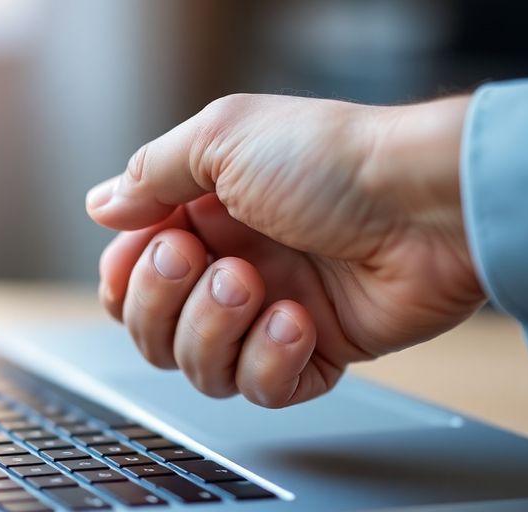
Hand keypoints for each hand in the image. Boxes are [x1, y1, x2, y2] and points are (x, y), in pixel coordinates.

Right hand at [86, 93, 484, 407]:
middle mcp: (230, 264)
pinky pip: (260, 389)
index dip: (127, 277)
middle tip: (212, 262)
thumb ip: (151, 173)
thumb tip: (101, 206)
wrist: (425, 204)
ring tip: (256, 286)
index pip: (128, 274)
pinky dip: (268, 362)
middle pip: (152, 328)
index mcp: (204, 215)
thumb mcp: (223, 137)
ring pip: (198, 367)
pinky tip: (299, 321)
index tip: (155, 249)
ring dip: (216, 329)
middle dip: (166, 303)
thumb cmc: (330, 160)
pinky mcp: (311, 353)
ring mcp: (268, 312)